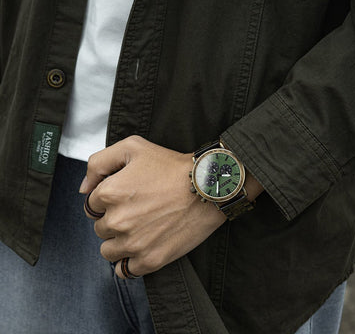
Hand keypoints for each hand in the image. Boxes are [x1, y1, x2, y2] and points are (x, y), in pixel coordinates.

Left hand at [79, 136, 226, 278]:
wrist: (207, 186)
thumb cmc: (172, 166)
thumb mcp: (133, 147)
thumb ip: (99, 163)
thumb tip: (83, 189)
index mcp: (109, 193)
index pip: (91, 205)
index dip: (108, 199)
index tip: (126, 196)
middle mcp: (117, 220)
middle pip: (100, 228)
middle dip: (114, 219)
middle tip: (137, 209)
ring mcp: (134, 243)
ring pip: (108, 251)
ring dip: (119, 242)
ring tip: (140, 228)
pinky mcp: (150, 260)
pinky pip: (124, 271)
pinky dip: (129, 262)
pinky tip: (142, 247)